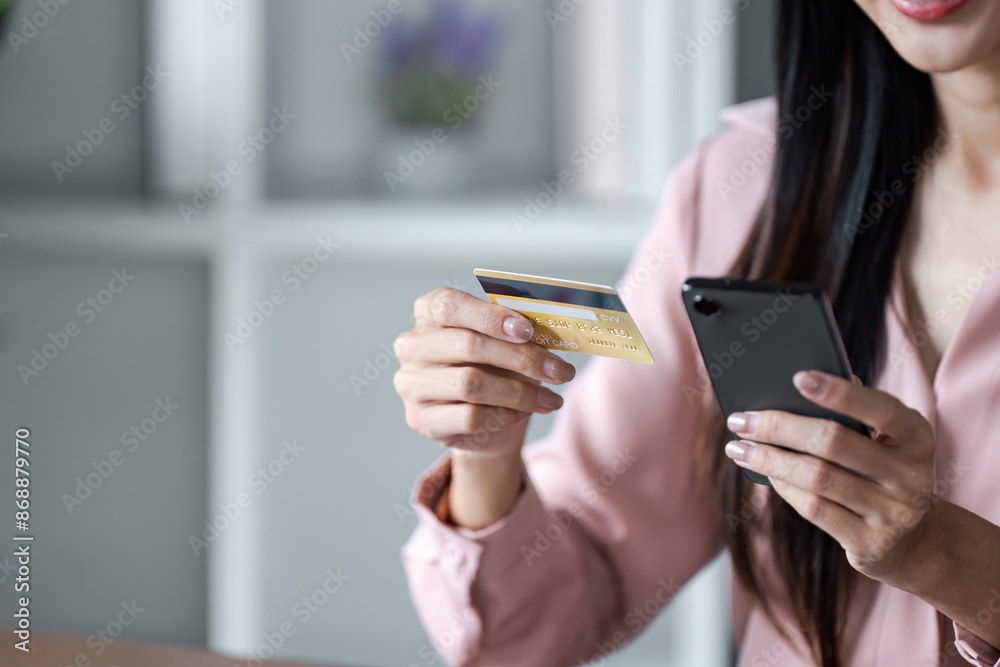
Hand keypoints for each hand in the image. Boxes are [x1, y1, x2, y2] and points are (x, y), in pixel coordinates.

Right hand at [393, 287, 575, 457]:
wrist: (483, 421)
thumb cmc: (495, 368)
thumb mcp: (507, 341)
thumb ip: (519, 328)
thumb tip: (550, 324)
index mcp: (428, 313)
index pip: (449, 305)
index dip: (489, 316)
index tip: (527, 330)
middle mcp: (412, 346)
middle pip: (467, 345)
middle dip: (522, 358)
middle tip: (560, 371)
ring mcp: (411, 384)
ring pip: (471, 384)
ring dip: (520, 392)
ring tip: (551, 398)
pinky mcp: (421, 420)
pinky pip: (469, 417)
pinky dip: (504, 416)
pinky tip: (523, 413)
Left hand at [723, 371, 938, 584]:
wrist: (915, 540)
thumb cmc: (884, 471)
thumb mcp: (887, 440)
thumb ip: (856, 413)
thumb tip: (802, 384)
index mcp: (916, 437)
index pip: (880, 409)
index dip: (840, 393)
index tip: (797, 377)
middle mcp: (911, 475)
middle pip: (834, 442)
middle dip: (779, 427)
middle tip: (741, 420)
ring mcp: (893, 513)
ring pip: (817, 477)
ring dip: (770, 459)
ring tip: (738, 448)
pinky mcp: (870, 542)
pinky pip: (815, 508)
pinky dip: (784, 487)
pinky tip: (765, 473)